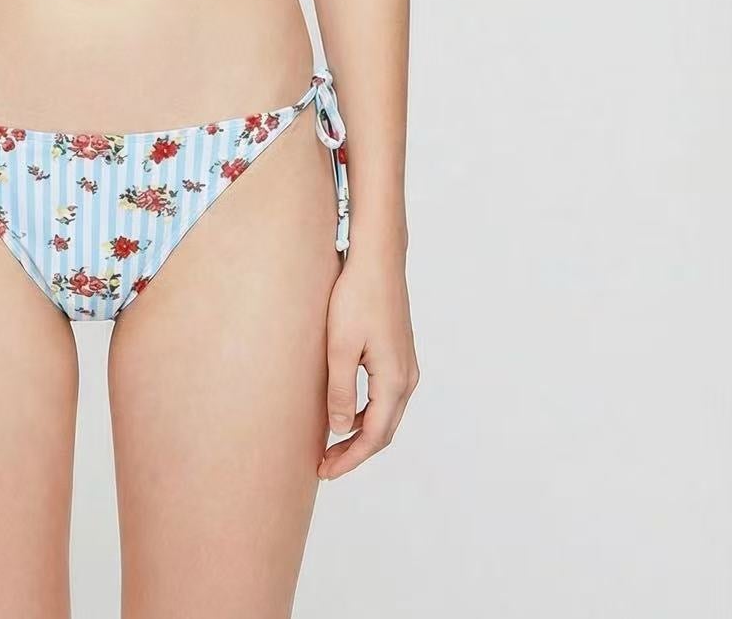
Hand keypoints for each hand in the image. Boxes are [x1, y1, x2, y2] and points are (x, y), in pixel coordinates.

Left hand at [317, 246, 418, 479]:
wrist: (377, 259)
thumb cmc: (356, 297)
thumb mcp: (340, 347)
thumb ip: (340, 391)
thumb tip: (339, 429)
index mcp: (394, 381)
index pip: (374, 436)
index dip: (350, 458)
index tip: (325, 472)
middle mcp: (406, 378)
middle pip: (383, 430)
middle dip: (355, 451)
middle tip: (325, 465)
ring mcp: (405, 365)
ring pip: (385, 414)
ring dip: (360, 432)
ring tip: (330, 443)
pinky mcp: (398, 353)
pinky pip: (385, 396)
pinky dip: (366, 411)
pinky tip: (344, 409)